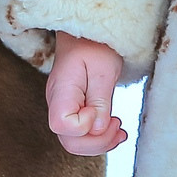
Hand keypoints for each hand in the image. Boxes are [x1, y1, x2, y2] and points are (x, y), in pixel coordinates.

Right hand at [47, 34, 129, 155]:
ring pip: (75, 141)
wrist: (85, 34)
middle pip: (69, 141)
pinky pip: (81, 133)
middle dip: (97, 143)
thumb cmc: (95, 46)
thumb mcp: (104, 70)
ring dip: (100, 142)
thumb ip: (100, 101)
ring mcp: (62, 107)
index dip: (84, 126)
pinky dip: (99, 136)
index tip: (100, 110)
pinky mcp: (72, 109)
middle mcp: (56, 103)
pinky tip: (114, 128)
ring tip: (120, 129)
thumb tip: (98, 129)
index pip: (63, 125)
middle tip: (119, 127)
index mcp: (61, 91)